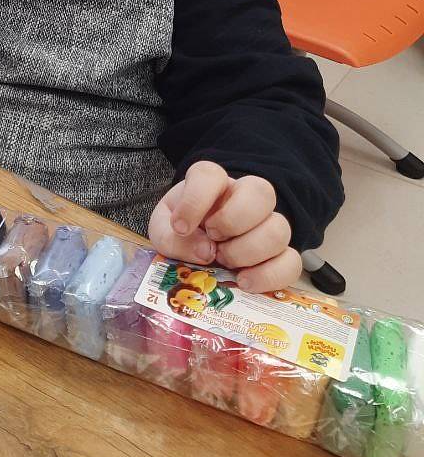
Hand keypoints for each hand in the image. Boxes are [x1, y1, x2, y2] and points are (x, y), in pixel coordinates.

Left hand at [148, 161, 301, 292]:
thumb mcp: (163, 232)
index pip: (210, 174)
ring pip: (280, 227)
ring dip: (249, 250)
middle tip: (213, 239)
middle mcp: (244, 198)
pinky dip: (269, 275)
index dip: (195, 199)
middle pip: (262, 192)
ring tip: (224, 261)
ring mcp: (266, 225)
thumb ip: (172, 238)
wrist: (194, 252)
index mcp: (212, 184)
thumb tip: (205, 251)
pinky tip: (244, 281)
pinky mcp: (279, 256)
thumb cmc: (180, 233)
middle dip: (234, 220)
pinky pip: (292, 262)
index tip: (180, 226)